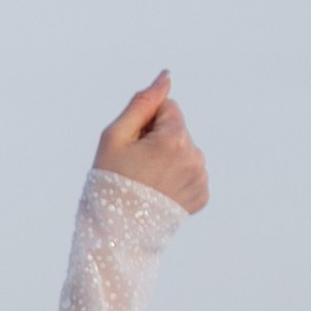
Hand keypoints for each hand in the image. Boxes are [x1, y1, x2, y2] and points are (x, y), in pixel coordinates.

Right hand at [94, 71, 208, 214]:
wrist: (115, 234)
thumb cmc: (109, 182)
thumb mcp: (115, 137)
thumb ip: (142, 102)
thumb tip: (166, 76)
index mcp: (175, 138)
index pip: (168, 108)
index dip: (145, 124)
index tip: (132, 147)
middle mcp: (195, 156)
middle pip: (177, 130)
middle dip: (158, 142)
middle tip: (135, 168)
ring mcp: (200, 179)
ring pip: (184, 152)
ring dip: (168, 159)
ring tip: (146, 183)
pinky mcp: (201, 197)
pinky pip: (190, 174)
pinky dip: (175, 179)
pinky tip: (157, 193)